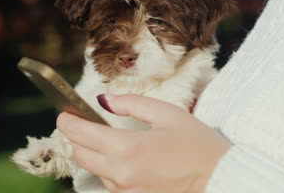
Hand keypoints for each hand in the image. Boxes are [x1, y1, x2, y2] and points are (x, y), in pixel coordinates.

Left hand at [56, 94, 230, 192]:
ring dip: (95, 153)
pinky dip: (110, 168)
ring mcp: (125, 192)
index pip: (79, 134)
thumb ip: (131, 104)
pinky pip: (110, 183)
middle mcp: (120, 174)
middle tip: (87, 123)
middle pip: (80, 154)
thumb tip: (105, 100)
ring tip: (113, 140)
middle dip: (78, 137)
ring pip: (94, 169)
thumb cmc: (196, 145)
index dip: (67, 122)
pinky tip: (128, 158)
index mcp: (127, 148)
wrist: (219, 179)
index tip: (64, 114)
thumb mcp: (166, 114)